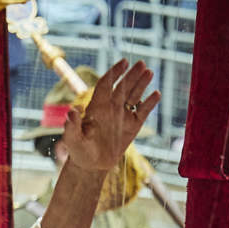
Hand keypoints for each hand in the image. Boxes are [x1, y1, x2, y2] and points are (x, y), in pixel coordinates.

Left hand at [60, 59, 158, 174]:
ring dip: (141, 84)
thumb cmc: (79, 151)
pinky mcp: (132, 125)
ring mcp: (122, 115)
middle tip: (141, 63)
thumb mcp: (72, 139)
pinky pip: (143, 111)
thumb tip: (72, 111)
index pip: (105, 84)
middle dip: (131, 75)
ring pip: (133, 95)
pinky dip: (149, 103)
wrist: (92, 165)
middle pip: (122, 86)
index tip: (124, 63)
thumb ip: (72, 125)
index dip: (114, 73)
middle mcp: (110, 107)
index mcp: (96, 107)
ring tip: (149, 72)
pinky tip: (156, 94)